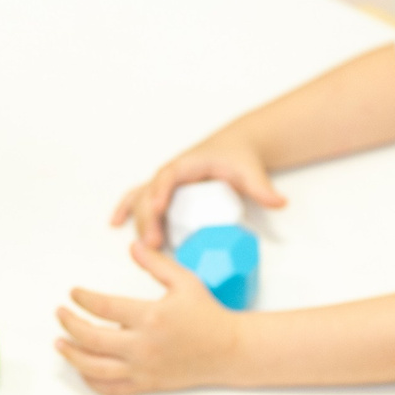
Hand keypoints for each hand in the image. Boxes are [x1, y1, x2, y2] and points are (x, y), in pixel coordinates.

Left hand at [56, 239, 243, 394]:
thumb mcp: (184, 281)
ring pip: (95, 368)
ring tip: (60, 343)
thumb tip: (133, 246)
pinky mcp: (146, 383)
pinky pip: (111, 388)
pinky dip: (91, 380)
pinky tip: (82, 368)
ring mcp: (143, 368)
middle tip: (60, 313)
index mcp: (150, 317)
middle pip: (91, 338)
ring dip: (72, 355)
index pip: (104, 308)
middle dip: (70, 324)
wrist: (229, 350)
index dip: (83, 299)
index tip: (74, 293)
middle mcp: (143, 346)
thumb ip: (155, 263)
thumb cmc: (207, 313)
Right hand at [110, 140, 285, 250]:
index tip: (159, 208)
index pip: (169, 176)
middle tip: (153, 243)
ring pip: (142, 199)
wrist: (234, 147)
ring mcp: (165, 182)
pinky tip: (115, 224)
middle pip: (151, 193)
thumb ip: (262, 187)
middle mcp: (171, 172)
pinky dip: (126, 209)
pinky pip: (139, 198)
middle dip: (149, 218)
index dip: (161, 191)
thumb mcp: (250, 171)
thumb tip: (280, 203)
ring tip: (144, 246)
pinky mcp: (164, 190)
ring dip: (138, 221)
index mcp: (187, 163)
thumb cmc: (238, 158)